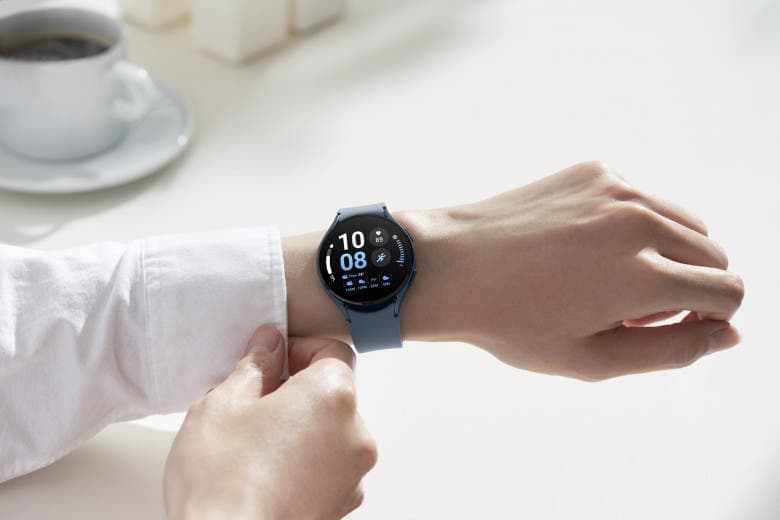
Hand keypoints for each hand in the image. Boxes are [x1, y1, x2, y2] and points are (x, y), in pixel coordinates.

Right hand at [163, 325, 377, 519]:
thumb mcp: (224, 404)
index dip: (300, 349)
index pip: (333, 351)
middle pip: (334, 393)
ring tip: (256, 443)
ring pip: (331, 431)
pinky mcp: (342, 503)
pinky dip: (306, 461)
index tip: (273, 361)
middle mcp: (354, 433)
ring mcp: (352, 473)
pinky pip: (329, 466)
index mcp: (332, 396)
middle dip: (297, 391)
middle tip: (255, 403)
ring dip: (302, 428)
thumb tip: (269, 346)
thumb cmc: (223, 481)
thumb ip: (255, 366)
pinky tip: (267, 471)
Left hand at [283, 161, 743, 380]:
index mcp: (641, 275)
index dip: (711, 318)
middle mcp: (638, 222)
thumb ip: (671, 351)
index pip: (726, 292)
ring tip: (608, 279)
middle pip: (712, 256)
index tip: (673, 326)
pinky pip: (643, 199)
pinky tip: (583, 246)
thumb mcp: (590, 359)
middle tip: (629, 309)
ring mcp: (616, 188)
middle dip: (688, 287)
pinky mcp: (594, 170)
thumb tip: (726, 333)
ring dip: (667, 254)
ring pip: (684, 223)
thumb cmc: (510, 321)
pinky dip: (633, 224)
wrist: (447, 266)